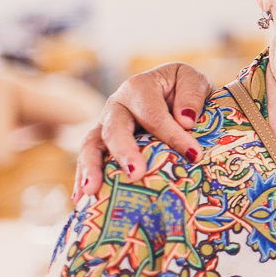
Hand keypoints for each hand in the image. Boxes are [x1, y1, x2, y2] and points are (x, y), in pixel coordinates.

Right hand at [73, 63, 212, 198]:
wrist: (173, 90)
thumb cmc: (184, 87)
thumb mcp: (193, 79)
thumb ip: (192, 93)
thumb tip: (185, 120)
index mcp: (139, 87)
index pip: (154, 115)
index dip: (173, 136)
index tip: (193, 155)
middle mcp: (117, 105)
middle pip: (115, 129)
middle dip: (124, 152)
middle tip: (136, 174)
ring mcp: (106, 124)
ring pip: (92, 145)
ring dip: (91, 168)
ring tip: (92, 190)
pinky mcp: (102, 142)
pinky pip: (89, 159)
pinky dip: (83, 177)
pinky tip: (82, 197)